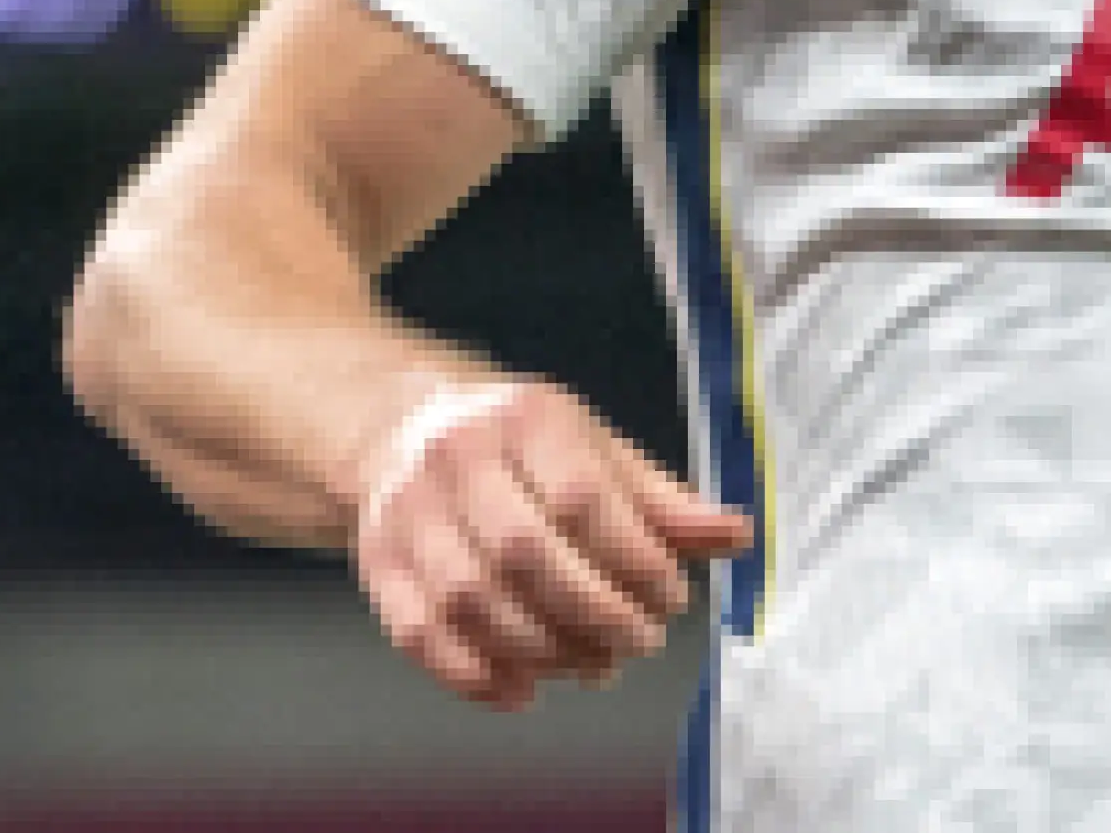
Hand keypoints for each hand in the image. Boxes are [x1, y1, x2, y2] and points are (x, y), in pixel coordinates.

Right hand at [351, 377, 753, 711]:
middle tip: (640, 643)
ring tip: (595, 667)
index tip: (671, 598)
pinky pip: (416, 633)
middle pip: (524, 552)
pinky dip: (471, 675)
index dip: (634, 558)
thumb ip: (662, 501)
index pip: (583, 497)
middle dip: (592, 611)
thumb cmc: (524, 446)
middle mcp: (456, 460)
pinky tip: (523, 692)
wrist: (407, 430)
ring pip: (469, 599)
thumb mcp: (599, 449)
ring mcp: (406, 514)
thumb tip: (736, 538)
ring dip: (540, 649)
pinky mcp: (374, 564)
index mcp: (524, 419)